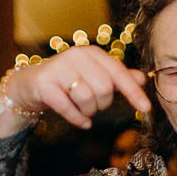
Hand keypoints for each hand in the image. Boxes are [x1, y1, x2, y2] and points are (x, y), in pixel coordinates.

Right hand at [0, 45, 148, 138]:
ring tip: (82, 110)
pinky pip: (67, 107)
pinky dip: (77, 119)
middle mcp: (76, 56)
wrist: (29, 85)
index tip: (147, 108)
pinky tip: (81, 122)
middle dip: (102, 104)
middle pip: (104, 88)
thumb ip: (118, 78)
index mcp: (92, 53)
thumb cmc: (67, 82)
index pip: (118, 73)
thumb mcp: (93, 77)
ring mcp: (59, 69)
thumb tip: (142, 79)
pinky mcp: (44, 84)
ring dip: (88, 112)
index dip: (134, 92)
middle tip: (93, 106)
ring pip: (86, 97)